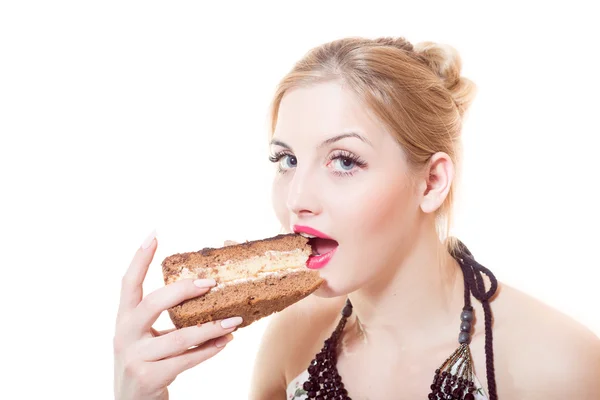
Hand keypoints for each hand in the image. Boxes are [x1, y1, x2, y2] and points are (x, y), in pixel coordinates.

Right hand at [113, 231, 242, 399]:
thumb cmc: (146, 362)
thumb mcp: (145, 337)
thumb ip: (162, 317)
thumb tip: (205, 290)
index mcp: (124, 319)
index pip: (128, 283)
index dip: (139, 258)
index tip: (154, 233)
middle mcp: (124, 335)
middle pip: (154, 304)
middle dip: (184, 290)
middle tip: (211, 283)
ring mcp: (135, 358)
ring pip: (179, 337)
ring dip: (211, 327)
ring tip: (235, 319)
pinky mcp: (149, 378)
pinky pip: (186, 360)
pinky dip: (209, 350)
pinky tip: (225, 341)